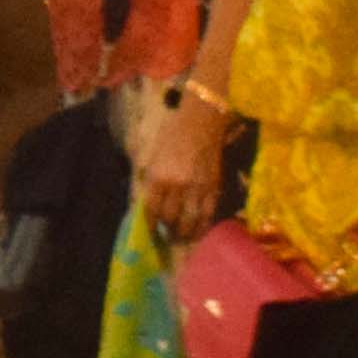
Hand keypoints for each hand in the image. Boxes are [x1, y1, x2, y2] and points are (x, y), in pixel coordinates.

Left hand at [132, 82, 230, 241]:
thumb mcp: (151, 156)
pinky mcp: (213, 187)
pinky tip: (198, 231)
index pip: (151, 210)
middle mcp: (176, 185)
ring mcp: (197, 188)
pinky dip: (202, 226)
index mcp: (157, 177)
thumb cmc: (172, 135)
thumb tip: (143, 204)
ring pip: (189, 221)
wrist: (201, 121)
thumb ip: (147, 180)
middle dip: (167, 229)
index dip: (150, 225)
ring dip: (184, 232)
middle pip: (170, 218)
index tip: (149, 232)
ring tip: (180, 236)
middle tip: (166, 233)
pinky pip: (207, 214)